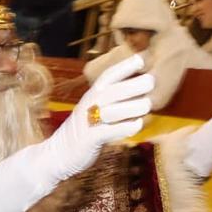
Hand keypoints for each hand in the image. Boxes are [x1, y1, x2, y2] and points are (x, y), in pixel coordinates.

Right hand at [44, 54, 153, 181]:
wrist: (59, 152)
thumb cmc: (86, 129)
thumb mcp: (96, 108)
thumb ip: (114, 98)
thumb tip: (141, 87)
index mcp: (93, 94)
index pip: (109, 76)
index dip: (125, 67)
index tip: (142, 59)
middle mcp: (90, 104)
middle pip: (113, 91)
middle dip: (133, 84)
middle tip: (152, 81)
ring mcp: (88, 121)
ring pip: (112, 110)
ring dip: (132, 107)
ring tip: (148, 105)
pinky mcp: (89, 139)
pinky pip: (107, 132)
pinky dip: (123, 128)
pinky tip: (138, 125)